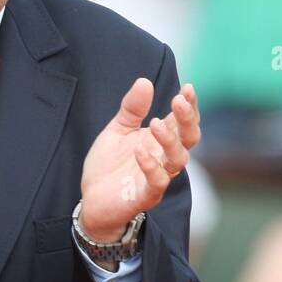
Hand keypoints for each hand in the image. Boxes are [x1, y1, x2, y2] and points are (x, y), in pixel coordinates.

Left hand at [80, 79, 200, 240]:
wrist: (92, 200)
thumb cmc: (109, 166)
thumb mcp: (117, 130)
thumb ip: (131, 109)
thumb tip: (144, 81)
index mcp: (160, 140)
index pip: (184, 122)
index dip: (189, 106)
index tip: (187, 88)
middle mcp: (164, 158)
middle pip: (189, 138)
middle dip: (187, 119)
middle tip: (179, 100)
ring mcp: (157, 177)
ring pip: (178, 159)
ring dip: (169, 140)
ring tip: (154, 123)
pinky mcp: (145, 196)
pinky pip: (156, 182)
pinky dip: (150, 166)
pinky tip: (139, 151)